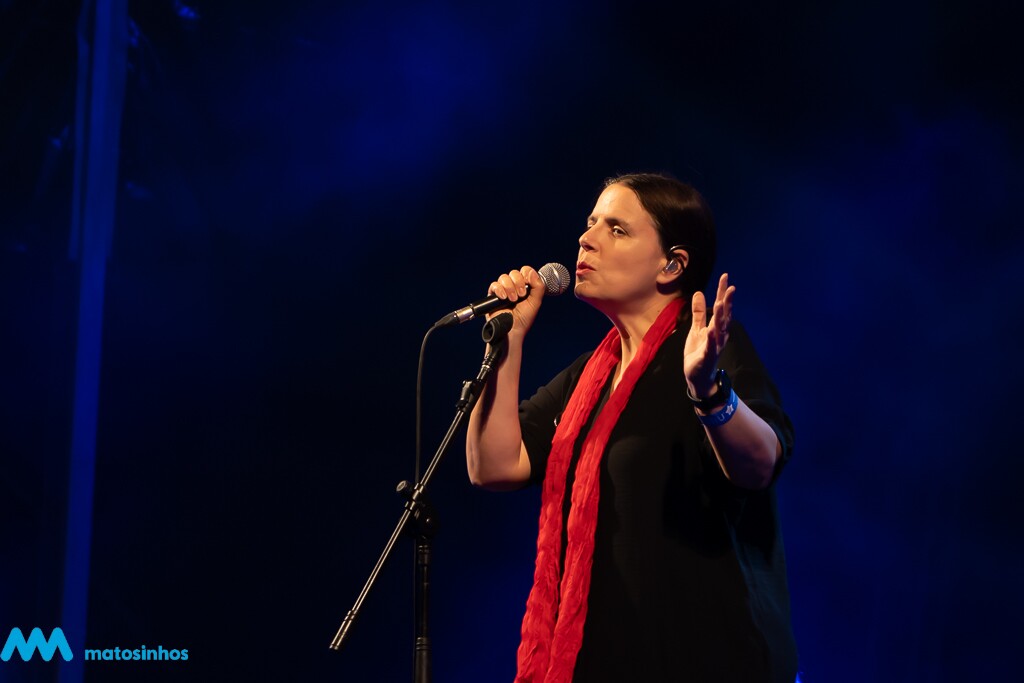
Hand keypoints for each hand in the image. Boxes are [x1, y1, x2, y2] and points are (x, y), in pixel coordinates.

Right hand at [486, 266, 545, 339]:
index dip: (527, 274)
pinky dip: (500, 289)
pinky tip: (504, 298)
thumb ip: (538, 286)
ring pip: (504, 277)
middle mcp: (513, 286)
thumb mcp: (536, 301)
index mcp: (524, 286)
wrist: (513, 330)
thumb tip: (531, 272)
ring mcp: (502, 290)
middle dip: (519, 282)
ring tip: (513, 300)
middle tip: (521, 295)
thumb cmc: (524, 318)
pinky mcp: (492, 296)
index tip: (529, 284)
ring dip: (510, 287)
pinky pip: (494, 285)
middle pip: (514, 272)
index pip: (524, 271)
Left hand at [684, 273, 734, 397]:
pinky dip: (711, 338)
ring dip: (720, 317)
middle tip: (730, 287)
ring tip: (720, 303)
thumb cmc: (699, 352)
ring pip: (719, 329)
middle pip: (724, 316)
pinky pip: (711, 346)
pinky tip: (711, 330)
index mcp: (716, 327)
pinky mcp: (708, 356)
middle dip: (727, 302)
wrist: (697, 376)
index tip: (725, 277)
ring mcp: (715, 345)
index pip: (721, 307)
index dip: (722, 292)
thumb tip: (699, 292)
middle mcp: (719, 335)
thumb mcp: (696, 329)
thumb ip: (698, 312)